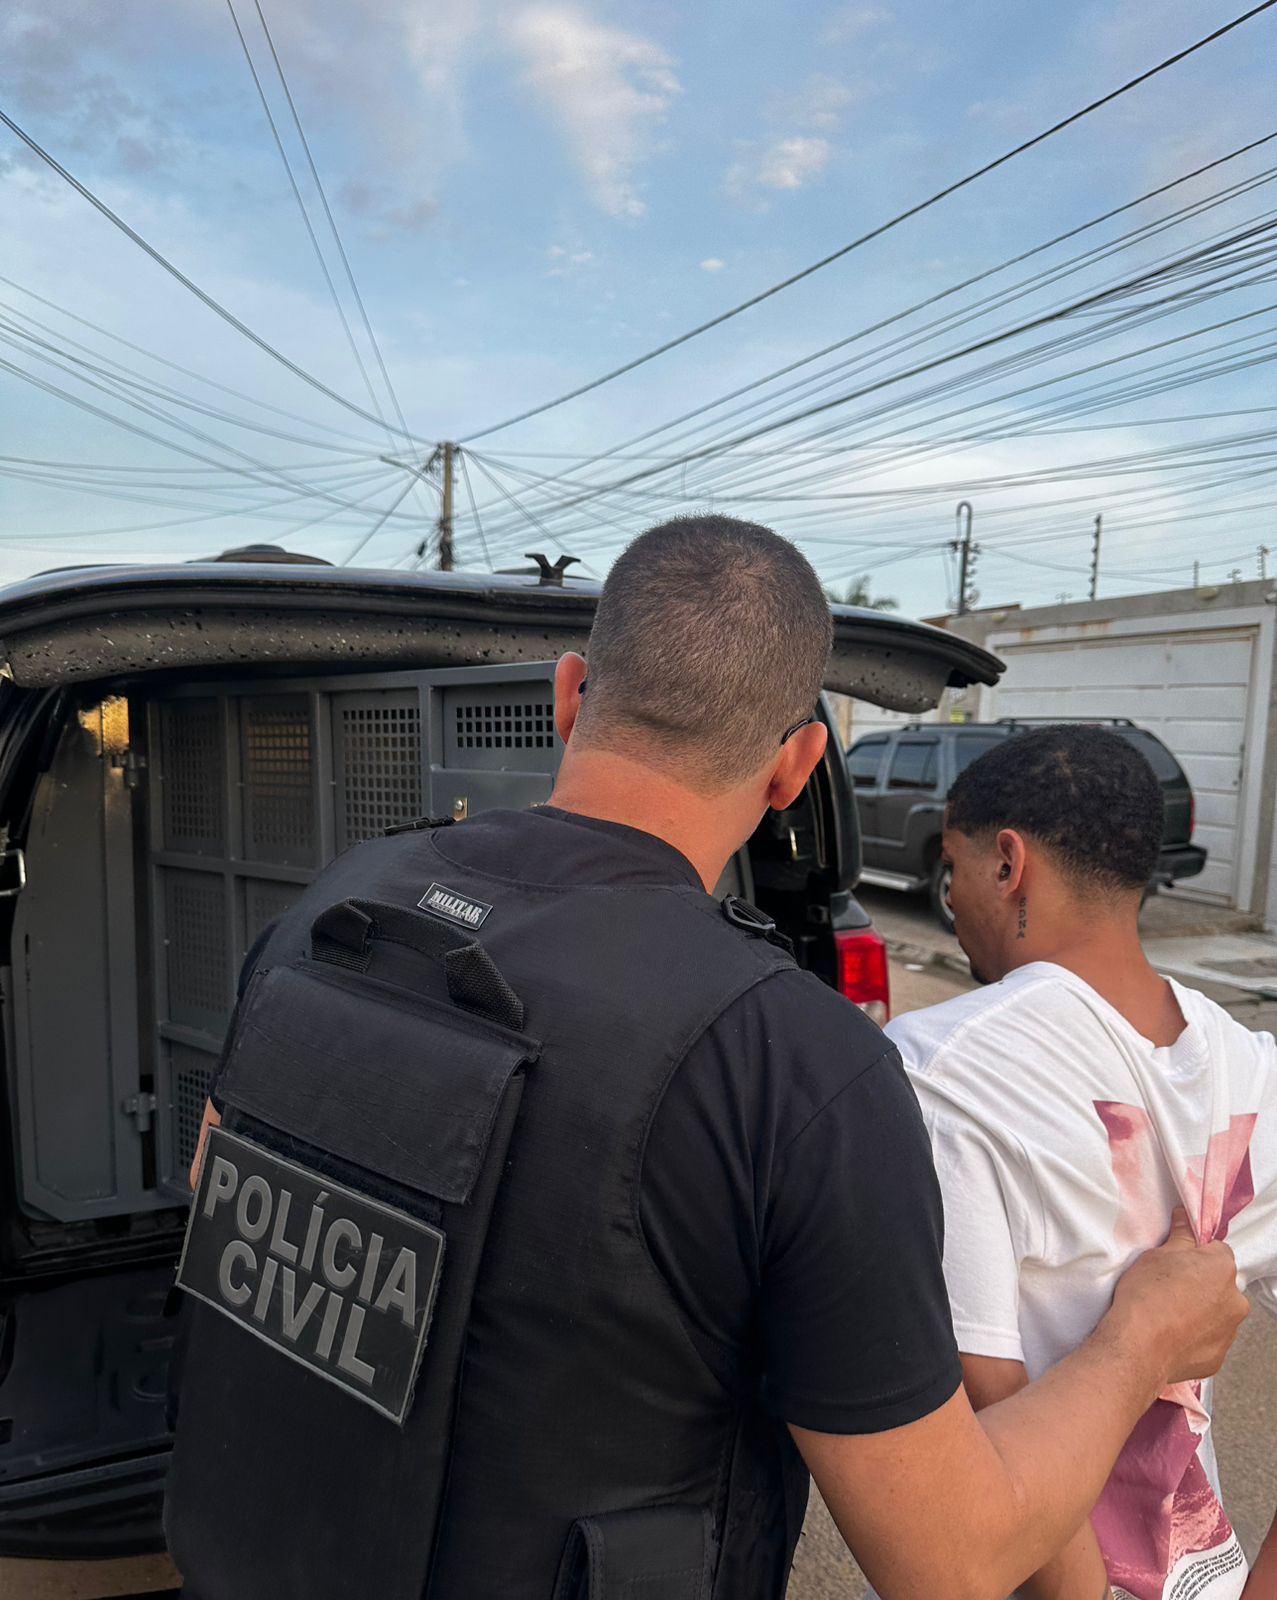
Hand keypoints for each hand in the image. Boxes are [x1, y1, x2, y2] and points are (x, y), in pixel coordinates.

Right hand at [1108, 1208, 1248, 1386]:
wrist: (1139, 1345)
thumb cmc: (1147, 1296)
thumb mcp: (1157, 1255)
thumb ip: (1180, 1236)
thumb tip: (1185, 1219)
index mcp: (1222, 1269)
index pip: (1217, 1251)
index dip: (1196, 1254)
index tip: (1178, 1261)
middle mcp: (1234, 1300)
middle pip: (1220, 1284)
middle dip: (1200, 1284)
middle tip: (1170, 1287)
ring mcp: (1229, 1332)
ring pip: (1216, 1313)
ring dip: (1200, 1311)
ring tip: (1168, 1313)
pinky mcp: (1217, 1357)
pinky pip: (1208, 1340)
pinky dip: (1194, 1336)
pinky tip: (1172, 1333)